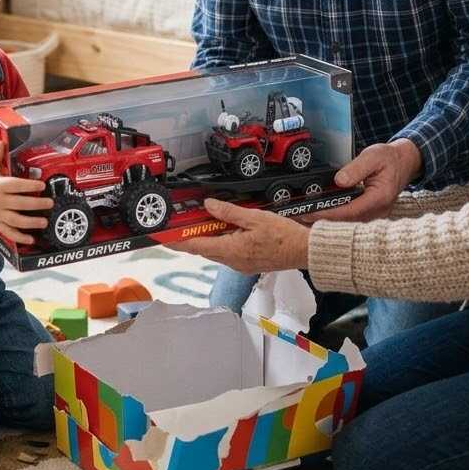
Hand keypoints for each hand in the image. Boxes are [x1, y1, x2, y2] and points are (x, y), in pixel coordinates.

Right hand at [0, 141, 53, 245]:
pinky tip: (31, 239)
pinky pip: (9, 232)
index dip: (29, 186)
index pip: (15, 185)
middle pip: (19, 204)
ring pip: (16, 221)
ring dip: (31, 223)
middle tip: (50, 203)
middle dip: (36, 204)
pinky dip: (20, 238)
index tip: (42, 185)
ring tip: (44, 221)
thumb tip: (3, 142)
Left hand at [177, 198, 309, 273]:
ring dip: (208, 237)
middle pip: (204, 248)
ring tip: (203, 221)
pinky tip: (225, 229)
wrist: (304, 251)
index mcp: (230, 251)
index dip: (177, 242)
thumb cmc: (283, 236)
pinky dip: (221, 241)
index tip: (164, 238)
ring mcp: (240, 264)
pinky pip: (228, 252)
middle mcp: (232, 261)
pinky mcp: (248, 263)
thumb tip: (208, 205)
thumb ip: (229, 212)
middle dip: (191, 236)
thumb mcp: (254, 218)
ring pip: (216, 250)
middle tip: (181, 223)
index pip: (196, 246)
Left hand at [301, 138, 421, 223]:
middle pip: (345, 223)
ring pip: (346, 224)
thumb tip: (339, 180)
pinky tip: (317, 215)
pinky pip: (349, 220)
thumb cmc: (389, 158)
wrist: (404, 162)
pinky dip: (333, 218)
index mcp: (379, 198)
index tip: (309, 212)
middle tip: (297, 218)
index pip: (349, 211)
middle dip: (320, 222)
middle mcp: (378, 211)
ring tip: (301, 218)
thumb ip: (356, 168)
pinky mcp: (369, 214)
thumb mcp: (372, 156)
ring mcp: (374, 215)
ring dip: (324, 222)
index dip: (327, 214)